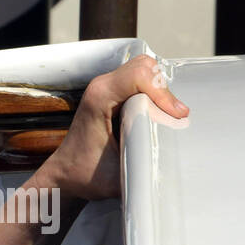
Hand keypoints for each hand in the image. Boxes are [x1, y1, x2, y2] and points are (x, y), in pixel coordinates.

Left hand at [44, 54, 189, 200]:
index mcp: (98, 99)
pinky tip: (159, 113)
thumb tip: (179, 166)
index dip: (163, 93)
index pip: (138, 76)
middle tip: (176, 117)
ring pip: (144, 69)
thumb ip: (146, 169)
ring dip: (161, 89)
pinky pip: (140, 79)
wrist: (65, 173)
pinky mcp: (113, 93)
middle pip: (144, 67)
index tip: (178, 116)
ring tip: (169, 115)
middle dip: (165, 89)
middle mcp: (100, 87)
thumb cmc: (86, 175)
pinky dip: (155, 90)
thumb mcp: (119, 177)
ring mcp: (106, 87)